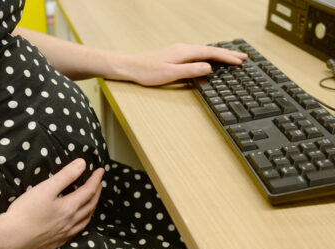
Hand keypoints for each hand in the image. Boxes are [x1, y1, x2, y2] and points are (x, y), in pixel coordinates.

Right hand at [0, 158, 103, 248]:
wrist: (8, 239)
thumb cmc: (25, 212)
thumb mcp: (46, 188)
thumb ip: (65, 176)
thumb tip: (82, 164)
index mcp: (69, 208)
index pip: (89, 190)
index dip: (96, 179)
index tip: (100, 171)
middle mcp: (70, 222)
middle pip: (90, 205)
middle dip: (97, 192)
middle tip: (99, 183)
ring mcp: (64, 234)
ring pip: (85, 220)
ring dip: (92, 208)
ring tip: (92, 201)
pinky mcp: (56, 243)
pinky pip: (76, 232)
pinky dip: (82, 223)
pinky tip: (78, 222)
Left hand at [120, 43, 247, 85]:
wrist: (131, 66)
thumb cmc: (147, 71)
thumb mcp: (170, 73)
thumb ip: (191, 70)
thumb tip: (209, 67)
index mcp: (185, 52)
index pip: (211, 53)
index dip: (227, 57)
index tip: (240, 61)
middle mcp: (184, 48)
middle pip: (210, 50)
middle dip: (228, 54)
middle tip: (243, 57)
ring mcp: (179, 51)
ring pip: (205, 51)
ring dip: (219, 55)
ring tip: (232, 58)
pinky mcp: (175, 55)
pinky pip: (198, 53)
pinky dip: (209, 56)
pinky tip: (210, 59)